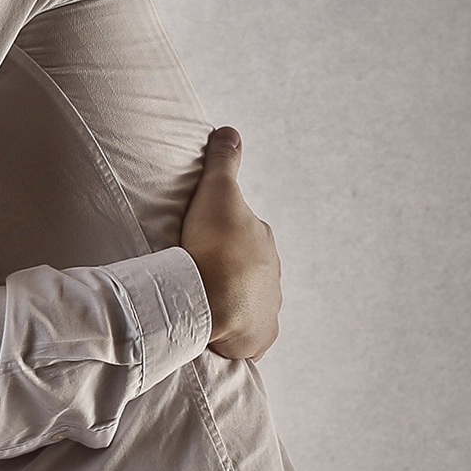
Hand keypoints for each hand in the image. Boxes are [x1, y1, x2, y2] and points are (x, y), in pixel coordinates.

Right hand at [182, 127, 279, 360]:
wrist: (216, 301)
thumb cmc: (215, 246)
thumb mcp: (217, 193)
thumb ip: (223, 162)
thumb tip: (230, 131)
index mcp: (263, 243)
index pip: (244, 239)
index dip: (222, 240)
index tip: (201, 245)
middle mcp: (273, 276)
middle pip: (248, 273)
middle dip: (229, 275)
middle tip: (198, 277)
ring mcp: (267, 309)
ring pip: (250, 305)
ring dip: (231, 306)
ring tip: (203, 308)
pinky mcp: (257, 339)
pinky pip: (245, 338)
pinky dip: (233, 337)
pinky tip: (215, 337)